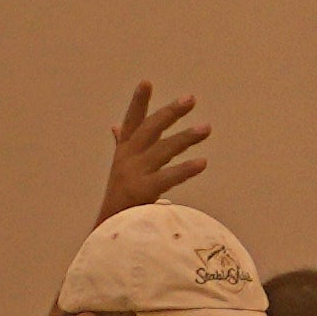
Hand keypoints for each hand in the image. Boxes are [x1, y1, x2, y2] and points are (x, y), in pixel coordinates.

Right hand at [100, 83, 208, 218]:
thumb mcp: (119, 169)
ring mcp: (133, 175)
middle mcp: (126, 160)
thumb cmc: (120, 202)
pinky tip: (203, 162)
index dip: (138, 102)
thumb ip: (122, 145)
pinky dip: (185, 169)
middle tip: (191, 98)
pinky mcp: (140, 192)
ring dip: (186, 137)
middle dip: (170, 112)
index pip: (131, 123)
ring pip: (163, 150)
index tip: (147, 82)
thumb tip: (115, 126)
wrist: (109, 234)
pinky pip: (167, 177)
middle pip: (150, 130)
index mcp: (123, 153)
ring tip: (207, 127)